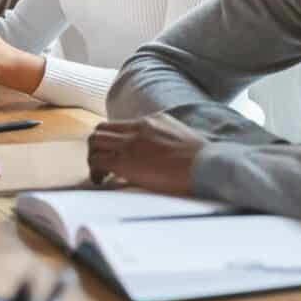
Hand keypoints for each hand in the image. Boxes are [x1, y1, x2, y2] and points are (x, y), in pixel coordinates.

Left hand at [87, 114, 207, 194]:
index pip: (120, 124)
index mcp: (152, 120)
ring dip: (93, 157)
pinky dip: (95, 170)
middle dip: (97, 145)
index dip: (113, 139)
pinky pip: (98, 161)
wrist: (206, 164)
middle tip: (102, 162)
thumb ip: (166, 136)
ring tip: (100, 173)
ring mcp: (129, 144)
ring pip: (94, 142)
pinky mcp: (126, 162)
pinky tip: (101, 181)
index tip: (115, 153)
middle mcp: (136, 128)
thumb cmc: (202, 158)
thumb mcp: (181, 135)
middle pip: (101, 129)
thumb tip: (162, 147)